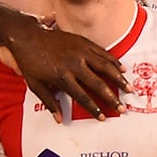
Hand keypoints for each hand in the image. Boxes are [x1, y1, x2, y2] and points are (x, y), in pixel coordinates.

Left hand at [8, 21, 125, 120]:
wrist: (27, 36)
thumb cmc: (30, 62)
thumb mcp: (35, 85)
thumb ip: (49, 103)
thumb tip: (59, 120)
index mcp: (62, 77)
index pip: (83, 97)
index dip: (94, 108)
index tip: (103, 117)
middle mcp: (74, 64)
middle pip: (98, 84)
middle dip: (112, 98)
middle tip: (122, 108)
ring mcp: (80, 51)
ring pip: (105, 67)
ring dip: (118, 79)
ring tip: (129, 89)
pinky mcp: (83, 42)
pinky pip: (102, 52)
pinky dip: (113, 61)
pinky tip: (122, 68)